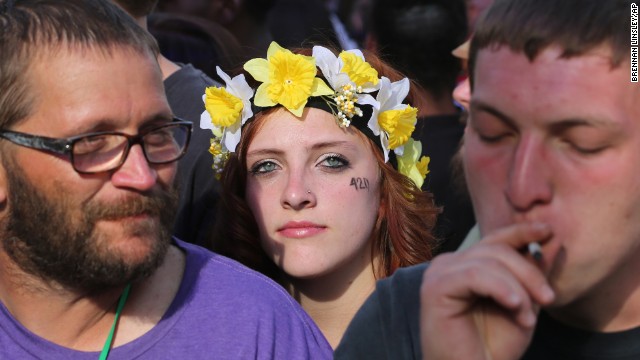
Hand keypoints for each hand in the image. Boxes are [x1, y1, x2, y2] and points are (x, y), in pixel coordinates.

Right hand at [420, 223, 555, 359]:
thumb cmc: (493, 347)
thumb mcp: (524, 305)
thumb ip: (533, 273)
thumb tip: (553, 238)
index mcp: (466, 264)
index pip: (497, 240)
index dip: (522, 232)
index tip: (549, 231)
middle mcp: (449, 264)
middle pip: (498, 249)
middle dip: (529, 272)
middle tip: (548, 299)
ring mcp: (439, 273)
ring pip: (489, 262)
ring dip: (517, 289)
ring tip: (527, 319)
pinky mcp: (434, 287)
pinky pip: (474, 275)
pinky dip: (500, 288)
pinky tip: (515, 306)